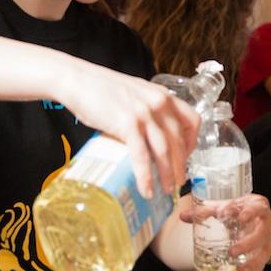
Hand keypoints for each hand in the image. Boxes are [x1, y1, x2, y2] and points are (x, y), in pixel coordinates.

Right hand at [59, 59, 199, 197]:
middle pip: (179, 141)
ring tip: (166, 190)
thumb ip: (148, 110)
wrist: (78, 80)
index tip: (186, 156)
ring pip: (165, 151)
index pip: (192, 121)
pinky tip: (146, 189)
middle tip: (178, 182)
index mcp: (163, 96)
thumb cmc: (102, 88)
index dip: (192, 142)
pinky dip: (145, 176)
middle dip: (181, 166)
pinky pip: (142, 156)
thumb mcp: (136, 94)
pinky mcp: (128, 124)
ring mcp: (145, 114)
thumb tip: (150, 136)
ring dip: (167, 175)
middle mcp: (159, 104)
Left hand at [181, 194, 270, 270]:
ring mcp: (267, 239)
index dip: (251, 213)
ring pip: (263, 253)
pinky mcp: (263, 253)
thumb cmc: (235, 209)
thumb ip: (203, 212)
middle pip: (262, 234)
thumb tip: (183, 216)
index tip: (241, 217)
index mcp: (258, 206)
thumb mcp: (221, 207)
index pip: (258, 208)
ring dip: (252, 263)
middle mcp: (266, 223)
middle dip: (248, 244)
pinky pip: (261, 267)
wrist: (244, 215)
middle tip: (232, 252)